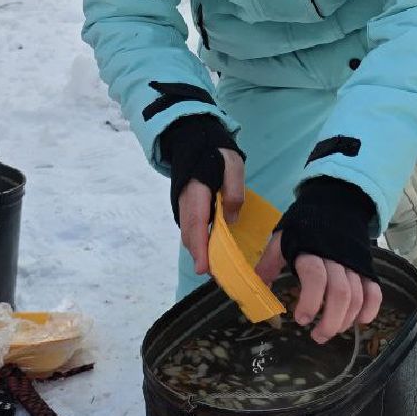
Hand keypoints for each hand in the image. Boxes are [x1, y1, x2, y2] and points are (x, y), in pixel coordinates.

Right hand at [159, 112, 242, 274]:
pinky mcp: (186, 207)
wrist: (193, 139)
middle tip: (218, 276)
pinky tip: (211, 249)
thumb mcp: (233, 166)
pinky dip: (199, 242)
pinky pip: (191, 229)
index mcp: (196, 192)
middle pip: (191, 235)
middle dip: (202, 257)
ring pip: (189, 234)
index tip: (205, 269)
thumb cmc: (216, 151)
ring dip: (200, 251)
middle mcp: (185, 203)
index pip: (197, 225)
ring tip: (217, 267)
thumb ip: (233, 192)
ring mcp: (183, 206)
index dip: (201, 248)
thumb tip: (231, 219)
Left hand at [255, 232, 382, 343]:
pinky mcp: (366, 267)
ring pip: (357, 296)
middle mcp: (336, 258)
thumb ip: (269, 262)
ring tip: (329, 332)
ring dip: (346, 320)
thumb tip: (256, 286)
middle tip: (317, 337)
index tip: (300, 320)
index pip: (315, 277)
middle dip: (330, 321)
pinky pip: (374, 290)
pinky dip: (371, 309)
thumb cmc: (304, 226)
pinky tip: (360, 322)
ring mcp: (354, 263)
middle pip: (341, 293)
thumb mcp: (282, 238)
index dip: (310, 301)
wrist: (334, 204)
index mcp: (312, 250)